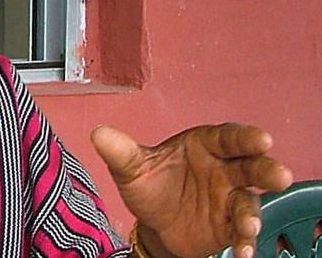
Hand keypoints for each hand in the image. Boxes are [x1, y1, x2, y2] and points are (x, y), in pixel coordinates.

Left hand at [91, 124, 292, 257]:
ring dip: (252, 214)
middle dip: (267, 170)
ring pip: (249, 202)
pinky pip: (241, 232)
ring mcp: (230, 198)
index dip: (246, 137)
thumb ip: (120, 152)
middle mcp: (224, 169)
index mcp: (205, 145)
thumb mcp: (132, 168)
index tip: (262, 139)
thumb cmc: (149, 184)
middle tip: (279, 176)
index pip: (228, 137)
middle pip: (252, 166)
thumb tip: (99, 133)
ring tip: (249, 226)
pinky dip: (244, 241)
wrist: (152, 222)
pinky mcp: (230, 225)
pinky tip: (242, 251)